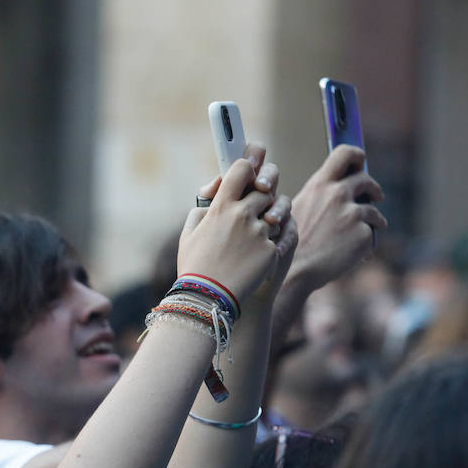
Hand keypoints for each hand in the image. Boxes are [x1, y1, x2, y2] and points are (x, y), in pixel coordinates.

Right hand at [177, 152, 287, 303]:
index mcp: (220, 206)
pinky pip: (279, 236)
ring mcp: (259, 232)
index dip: (248, 168)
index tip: (248, 175)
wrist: (207, 299)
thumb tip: (212, 200)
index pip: (243, 167)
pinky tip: (258, 256)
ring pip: (276, 212)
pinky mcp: (271, 249)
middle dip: (262, 196)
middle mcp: (242, 214)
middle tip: (255, 207)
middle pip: (265, 189)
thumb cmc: (194, 267)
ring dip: (268, 219)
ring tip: (255, 235)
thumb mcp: (188, 234)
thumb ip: (201, 211)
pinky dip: (271, 243)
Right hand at [290, 145, 386, 290]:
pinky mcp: (363, 233)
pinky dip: (366, 241)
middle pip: (366, 180)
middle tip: (376, 197)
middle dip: (374, 189)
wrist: (296, 271)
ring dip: (373, 220)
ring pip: (373, 211)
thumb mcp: (299, 209)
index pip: (346, 154)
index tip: (361, 165)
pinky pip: (372, 233)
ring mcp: (353, 213)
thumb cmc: (293, 243)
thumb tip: (344, 187)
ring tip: (362, 234)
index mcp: (320, 185)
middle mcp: (338, 194)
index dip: (358, 156)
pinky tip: (353, 252)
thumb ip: (320, 195)